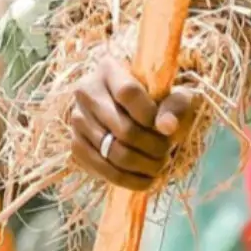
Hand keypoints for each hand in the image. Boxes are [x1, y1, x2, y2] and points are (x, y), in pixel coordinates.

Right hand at [67, 45, 178, 190]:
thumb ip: (176, 107)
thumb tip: (167, 127)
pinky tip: (146, 178)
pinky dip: (129, 180)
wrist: (131, 113)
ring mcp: (77, 120)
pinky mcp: (75, 145)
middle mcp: (86, 92)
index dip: (151, 115)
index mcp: (108, 70)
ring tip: (160, 165)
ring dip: (144, 166)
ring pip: (114, 153)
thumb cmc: (156, 101)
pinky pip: (102, 170)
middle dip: (154, 148)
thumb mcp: (173, 95)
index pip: (128, 94)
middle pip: (124, 129)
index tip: (167, 128)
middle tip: (168, 152)